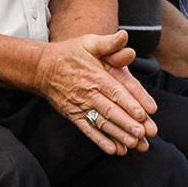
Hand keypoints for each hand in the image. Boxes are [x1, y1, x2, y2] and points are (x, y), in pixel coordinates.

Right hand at [32, 29, 157, 153]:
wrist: (42, 68)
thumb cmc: (70, 54)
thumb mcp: (89, 42)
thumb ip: (108, 42)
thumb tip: (124, 36)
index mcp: (96, 76)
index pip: (116, 91)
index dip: (131, 103)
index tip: (145, 114)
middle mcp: (88, 93)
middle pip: (111, 110)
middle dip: (128, 123)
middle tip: (144, 134)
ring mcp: (80, 106)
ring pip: (102, 123)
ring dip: (118, 135)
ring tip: (134, 144)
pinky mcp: (73, 116)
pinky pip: (88, 130)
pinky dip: (100, 141)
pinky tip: (114, 150)